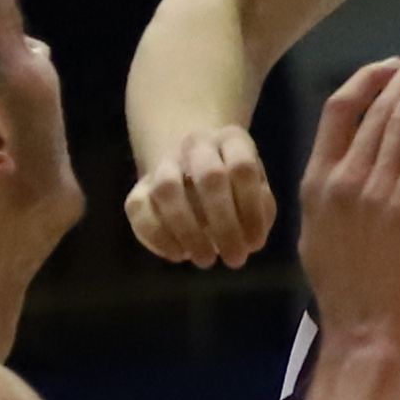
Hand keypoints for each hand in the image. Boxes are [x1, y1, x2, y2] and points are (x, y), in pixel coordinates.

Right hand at [128, 123, 279, 267]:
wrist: (191, 171)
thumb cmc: (234, 189)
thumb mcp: (257, 193)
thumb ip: (261, 211)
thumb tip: (250, 238)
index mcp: (231, 140)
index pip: (243, 167)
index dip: (251, 209)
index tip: (255, 244)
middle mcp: (196, 144)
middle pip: (209, 176)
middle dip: (224, 225)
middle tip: (234, 259)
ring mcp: (163, 163)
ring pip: (167, 189)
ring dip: (188, 231)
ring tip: (205, 259)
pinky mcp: (138, 189)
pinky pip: (139, 209)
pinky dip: (158, 237)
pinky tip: (180, 254)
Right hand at [292, 44, 399, 356]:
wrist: (365, 333)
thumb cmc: (345, 293)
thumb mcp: (320, 236)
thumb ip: (331, 197)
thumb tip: (347, 167)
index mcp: (315, 184)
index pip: (337, 113)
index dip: (365, 81)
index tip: (389, 66)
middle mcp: (342, 179)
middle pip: (374, 109)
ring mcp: (376, 190)